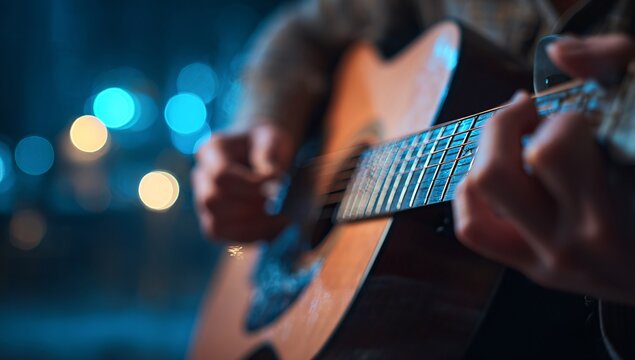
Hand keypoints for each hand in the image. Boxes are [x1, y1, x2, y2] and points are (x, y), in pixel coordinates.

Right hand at [192, 123, 293, 242]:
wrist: (263, 153)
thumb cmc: (268, 143)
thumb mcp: (272, 139)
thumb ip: (269, 156)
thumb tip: (273, 182)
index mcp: (212, 149)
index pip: (220, 175)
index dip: (250, 186)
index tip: (279, 184)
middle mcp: (200, 176)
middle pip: (211, 200)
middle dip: (250, 206)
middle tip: (279, 203)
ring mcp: (202, 200)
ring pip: (214, 224)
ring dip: (251, 227)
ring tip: (281, 219)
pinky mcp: (212, 220)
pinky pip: (222, 236)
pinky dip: (249, 237)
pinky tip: (274, 228)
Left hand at [453, 35, 634, 303]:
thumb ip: (614, 67)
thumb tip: (560, 54)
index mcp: (612, 210)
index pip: (553, 150)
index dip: (562, 117)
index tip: (578, 114)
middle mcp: (573, 243)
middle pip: (495, 173)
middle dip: (507, 126)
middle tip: (530, 112)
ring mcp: (548, 260)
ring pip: (477, 197)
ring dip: (488, 155)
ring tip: (518, 143)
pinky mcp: (532, 267)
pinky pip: (472, 227)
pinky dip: (474, 193)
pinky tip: (502, 175)